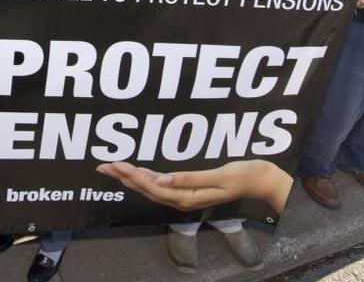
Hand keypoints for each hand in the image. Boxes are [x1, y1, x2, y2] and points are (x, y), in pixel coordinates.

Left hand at [96, 160, 293, 213]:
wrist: (260, 180)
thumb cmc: (243, 175)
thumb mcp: (219, 176)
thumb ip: (190, 179)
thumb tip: (163, 181)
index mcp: (187, 196)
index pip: (152, 186)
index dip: (132, 176)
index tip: (116, 164)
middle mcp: (182, 199)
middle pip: (146, 188)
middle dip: (124, 176)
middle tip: (103, 165)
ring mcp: (185, 195)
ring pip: (151, 187)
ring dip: (131, 177)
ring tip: (113, 168)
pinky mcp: (188, 189)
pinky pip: (161, 185)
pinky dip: (145, 178)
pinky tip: (136, 173)